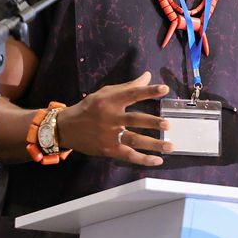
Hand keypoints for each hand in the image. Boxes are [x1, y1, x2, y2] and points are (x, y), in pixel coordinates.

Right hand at [55, 71, 173, 166]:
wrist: (67, 128)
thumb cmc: (89, 108)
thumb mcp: (105, 93)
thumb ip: (128, 87)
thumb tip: (148, 76)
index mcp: (110, 101)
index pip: (132, 93)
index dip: (149, 90)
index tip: (164, 89)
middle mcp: (110, 118)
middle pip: (134, 120)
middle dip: (152, 122)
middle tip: (167, 124)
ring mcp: (109, 136)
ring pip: (134, 140)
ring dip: (153, 145)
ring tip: (169, 146)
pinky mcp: (109, 150)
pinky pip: (129, 156)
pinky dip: (144, 159)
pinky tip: (157, 160)